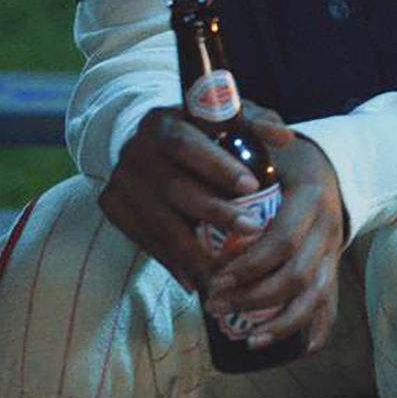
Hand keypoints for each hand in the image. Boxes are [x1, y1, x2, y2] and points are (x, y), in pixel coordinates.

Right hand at [99, 104, 271, 291]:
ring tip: (227, 268)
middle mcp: (136, 151)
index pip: (186, 144)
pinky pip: (144, 240)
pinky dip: (172, 261)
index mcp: (163, 123)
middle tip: (251, 229)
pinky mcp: (112, 206)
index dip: (217, 166)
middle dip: (214, 212)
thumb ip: (256, 123)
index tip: (251, 187)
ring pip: (158, 222)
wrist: (150, 147)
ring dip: (194, 250)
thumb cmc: (202, 133)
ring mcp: (121, 181)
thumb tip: (283, 137)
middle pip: (173, 187)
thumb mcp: (228, 118)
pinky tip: (196, 279)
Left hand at [206, 103, 346, 353]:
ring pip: (316, 294)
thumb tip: (219, 119)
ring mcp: (335, 248)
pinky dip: (316, 329)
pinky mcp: (333, 265)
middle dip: (254, 296)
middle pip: (297, 274)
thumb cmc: (283, 155)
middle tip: (214, 303)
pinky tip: (295, 349)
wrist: (330, 163)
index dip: (248, 265)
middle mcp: (329, 226)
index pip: (282, 240)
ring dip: (280, 320)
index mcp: (312, 197)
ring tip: (245, 336)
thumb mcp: (264, 136)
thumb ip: (244, 127)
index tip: (214, 278)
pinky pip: (332, 303)